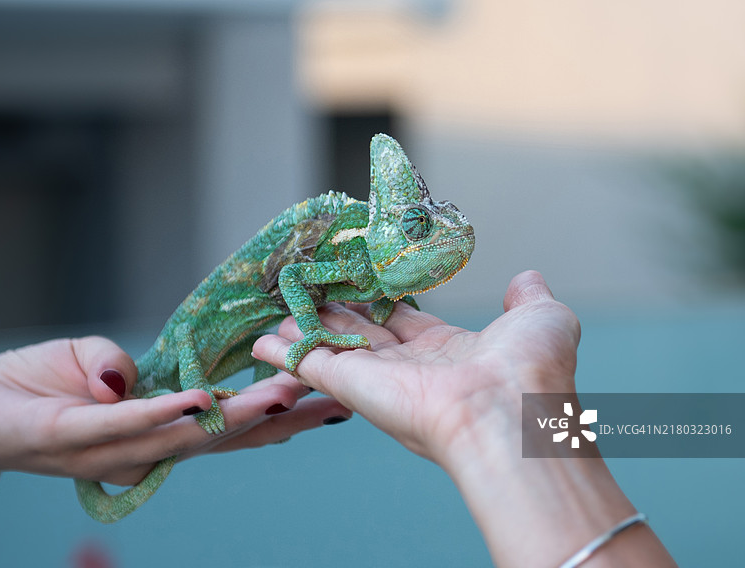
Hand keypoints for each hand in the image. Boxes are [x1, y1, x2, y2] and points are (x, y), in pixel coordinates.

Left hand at [0, 337, 349, 485]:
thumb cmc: (25, 390)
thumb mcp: (83, 362)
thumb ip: (120, 369)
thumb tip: (140, 381)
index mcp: (150, 431)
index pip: (221, 431)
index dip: (273, 421)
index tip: (328, 401)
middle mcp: (137, 451)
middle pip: (218, 442)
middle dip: (277, 424)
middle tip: (334, 402)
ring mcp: (104, 450)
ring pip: (182, 438)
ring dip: (236, 417)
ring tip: (286, 396)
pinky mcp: (64, 437)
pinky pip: (120, 427)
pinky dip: (163, 413)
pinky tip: (202, 400)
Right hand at [253, 270, 579, 466]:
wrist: (507, 415)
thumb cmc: (532, 369)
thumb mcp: (542, 317)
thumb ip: (527, 295)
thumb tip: (526, 275)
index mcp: (451, 351)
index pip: (405, 322)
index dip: (381, 303)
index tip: (360, 284)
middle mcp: (411, 368)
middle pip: (363, 334)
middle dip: (338, 313)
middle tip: (310, 291)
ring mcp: (379, 379)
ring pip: (333, 349)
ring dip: (306, 332)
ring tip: (279, 313)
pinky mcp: (351, 386)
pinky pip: (309, 367)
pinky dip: (284, 356)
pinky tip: (262, 343)